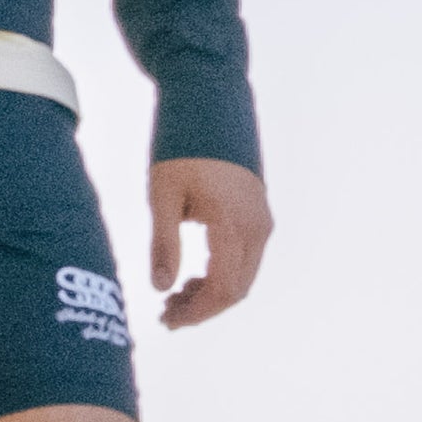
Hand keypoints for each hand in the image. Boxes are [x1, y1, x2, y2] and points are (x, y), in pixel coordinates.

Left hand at [145, 159, 269, 327]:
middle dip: (202, 308)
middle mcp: (257, 227)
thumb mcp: (163, 195)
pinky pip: (246, 257)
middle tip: (165, 312)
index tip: (167, 320)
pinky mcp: (258, 212)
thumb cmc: (181, 145)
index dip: (196, 313)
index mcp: (234, 226)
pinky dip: (221, 273)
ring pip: (243, 275)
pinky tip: (192, 274)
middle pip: (237, 289)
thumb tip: (160, 288)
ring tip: (173, 295)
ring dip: (211, 293)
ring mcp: (261, 219)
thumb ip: (163, 244)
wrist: (210, 101)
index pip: (223, 290)